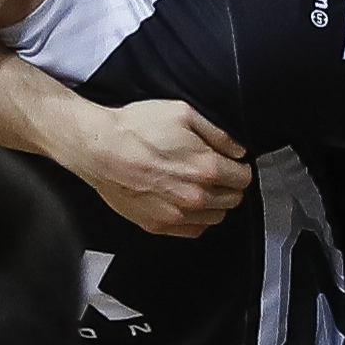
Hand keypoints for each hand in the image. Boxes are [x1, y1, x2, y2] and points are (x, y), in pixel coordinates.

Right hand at [66, 98, 251, 239]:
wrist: (100, 150)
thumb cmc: (135, 130)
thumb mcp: (183, 114)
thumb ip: (218, 134)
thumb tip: (237, 149)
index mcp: (206, 168)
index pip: (243, 178)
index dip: (240, 167)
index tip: (233, 163)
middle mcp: (195, 196)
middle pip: (233, 199)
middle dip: (230, 185)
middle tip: (217, 173)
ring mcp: (177, 214)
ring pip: (216, 217)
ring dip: (215, 203)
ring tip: (200, 187)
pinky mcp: (158, 225)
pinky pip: (193, 230)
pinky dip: (196, 218)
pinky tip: (186, 202)